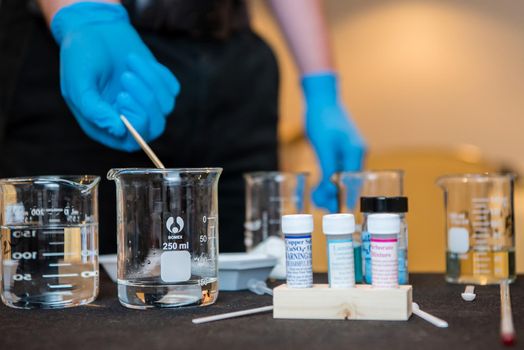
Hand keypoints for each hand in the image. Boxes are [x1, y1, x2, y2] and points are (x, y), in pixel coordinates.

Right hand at [51, 2, 179, 150]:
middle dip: (145, 101)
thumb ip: (94, 110)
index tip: (122, 96)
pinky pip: (172, 89)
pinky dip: (158, 73)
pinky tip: (137, 60)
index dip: (135, 123)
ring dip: (150, 81)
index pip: (131, 142)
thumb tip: (118, 130)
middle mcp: (129, 119)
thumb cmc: (80, 57)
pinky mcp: (159, 88)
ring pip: (165, 107)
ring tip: (129, 60)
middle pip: (154, 127)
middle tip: (126, 76)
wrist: (93, 28)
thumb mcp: (78, 84)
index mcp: (106, 126)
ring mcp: (147, 105)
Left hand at [302, 72, 365, 212]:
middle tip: (322, 208)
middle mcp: (357, 153)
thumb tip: (332, 192)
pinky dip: (330, 178)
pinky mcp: (342, 148)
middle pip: (349, 182)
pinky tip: (321, 186)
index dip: (342, 199)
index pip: (353, 184)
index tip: (332, 212)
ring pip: (343, 176)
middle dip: (336, 196)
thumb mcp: (323, 146)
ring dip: (332, 188)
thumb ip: (329, 169)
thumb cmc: (321, 118)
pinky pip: (338, 168)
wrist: (320, 97)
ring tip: (318, 200)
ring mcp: (350, 150)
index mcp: (356, 153)